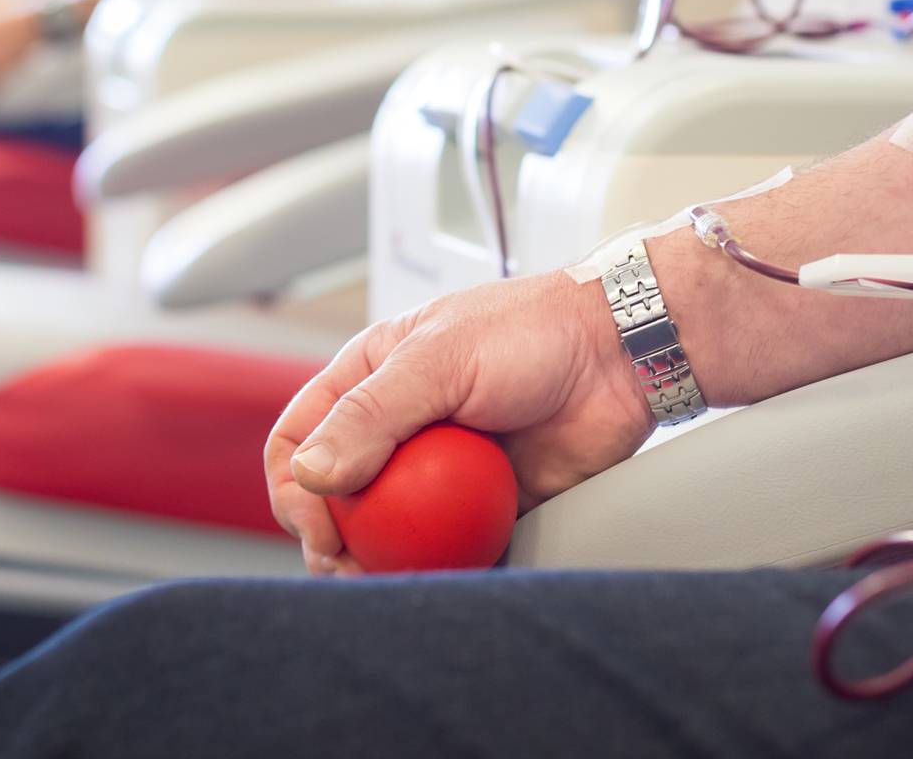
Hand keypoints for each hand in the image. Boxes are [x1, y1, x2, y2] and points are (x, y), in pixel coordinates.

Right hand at [265, 270, 651, 576]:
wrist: (618, 355)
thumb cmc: (530, 331)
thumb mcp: (440, 358)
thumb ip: (373, 415)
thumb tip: (312, 476)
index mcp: (373, 376)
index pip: (301, 437)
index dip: (294, 486)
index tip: (317, 524)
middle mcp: (399, 424)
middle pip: (338, 496)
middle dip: (331, 540)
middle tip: (348, 567)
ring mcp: (441, 467)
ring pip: (390, 529)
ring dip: (380, 563)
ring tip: (388, 580)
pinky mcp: (485, 500)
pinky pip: (449, 545)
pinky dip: (440, 567)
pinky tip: (441, 578)